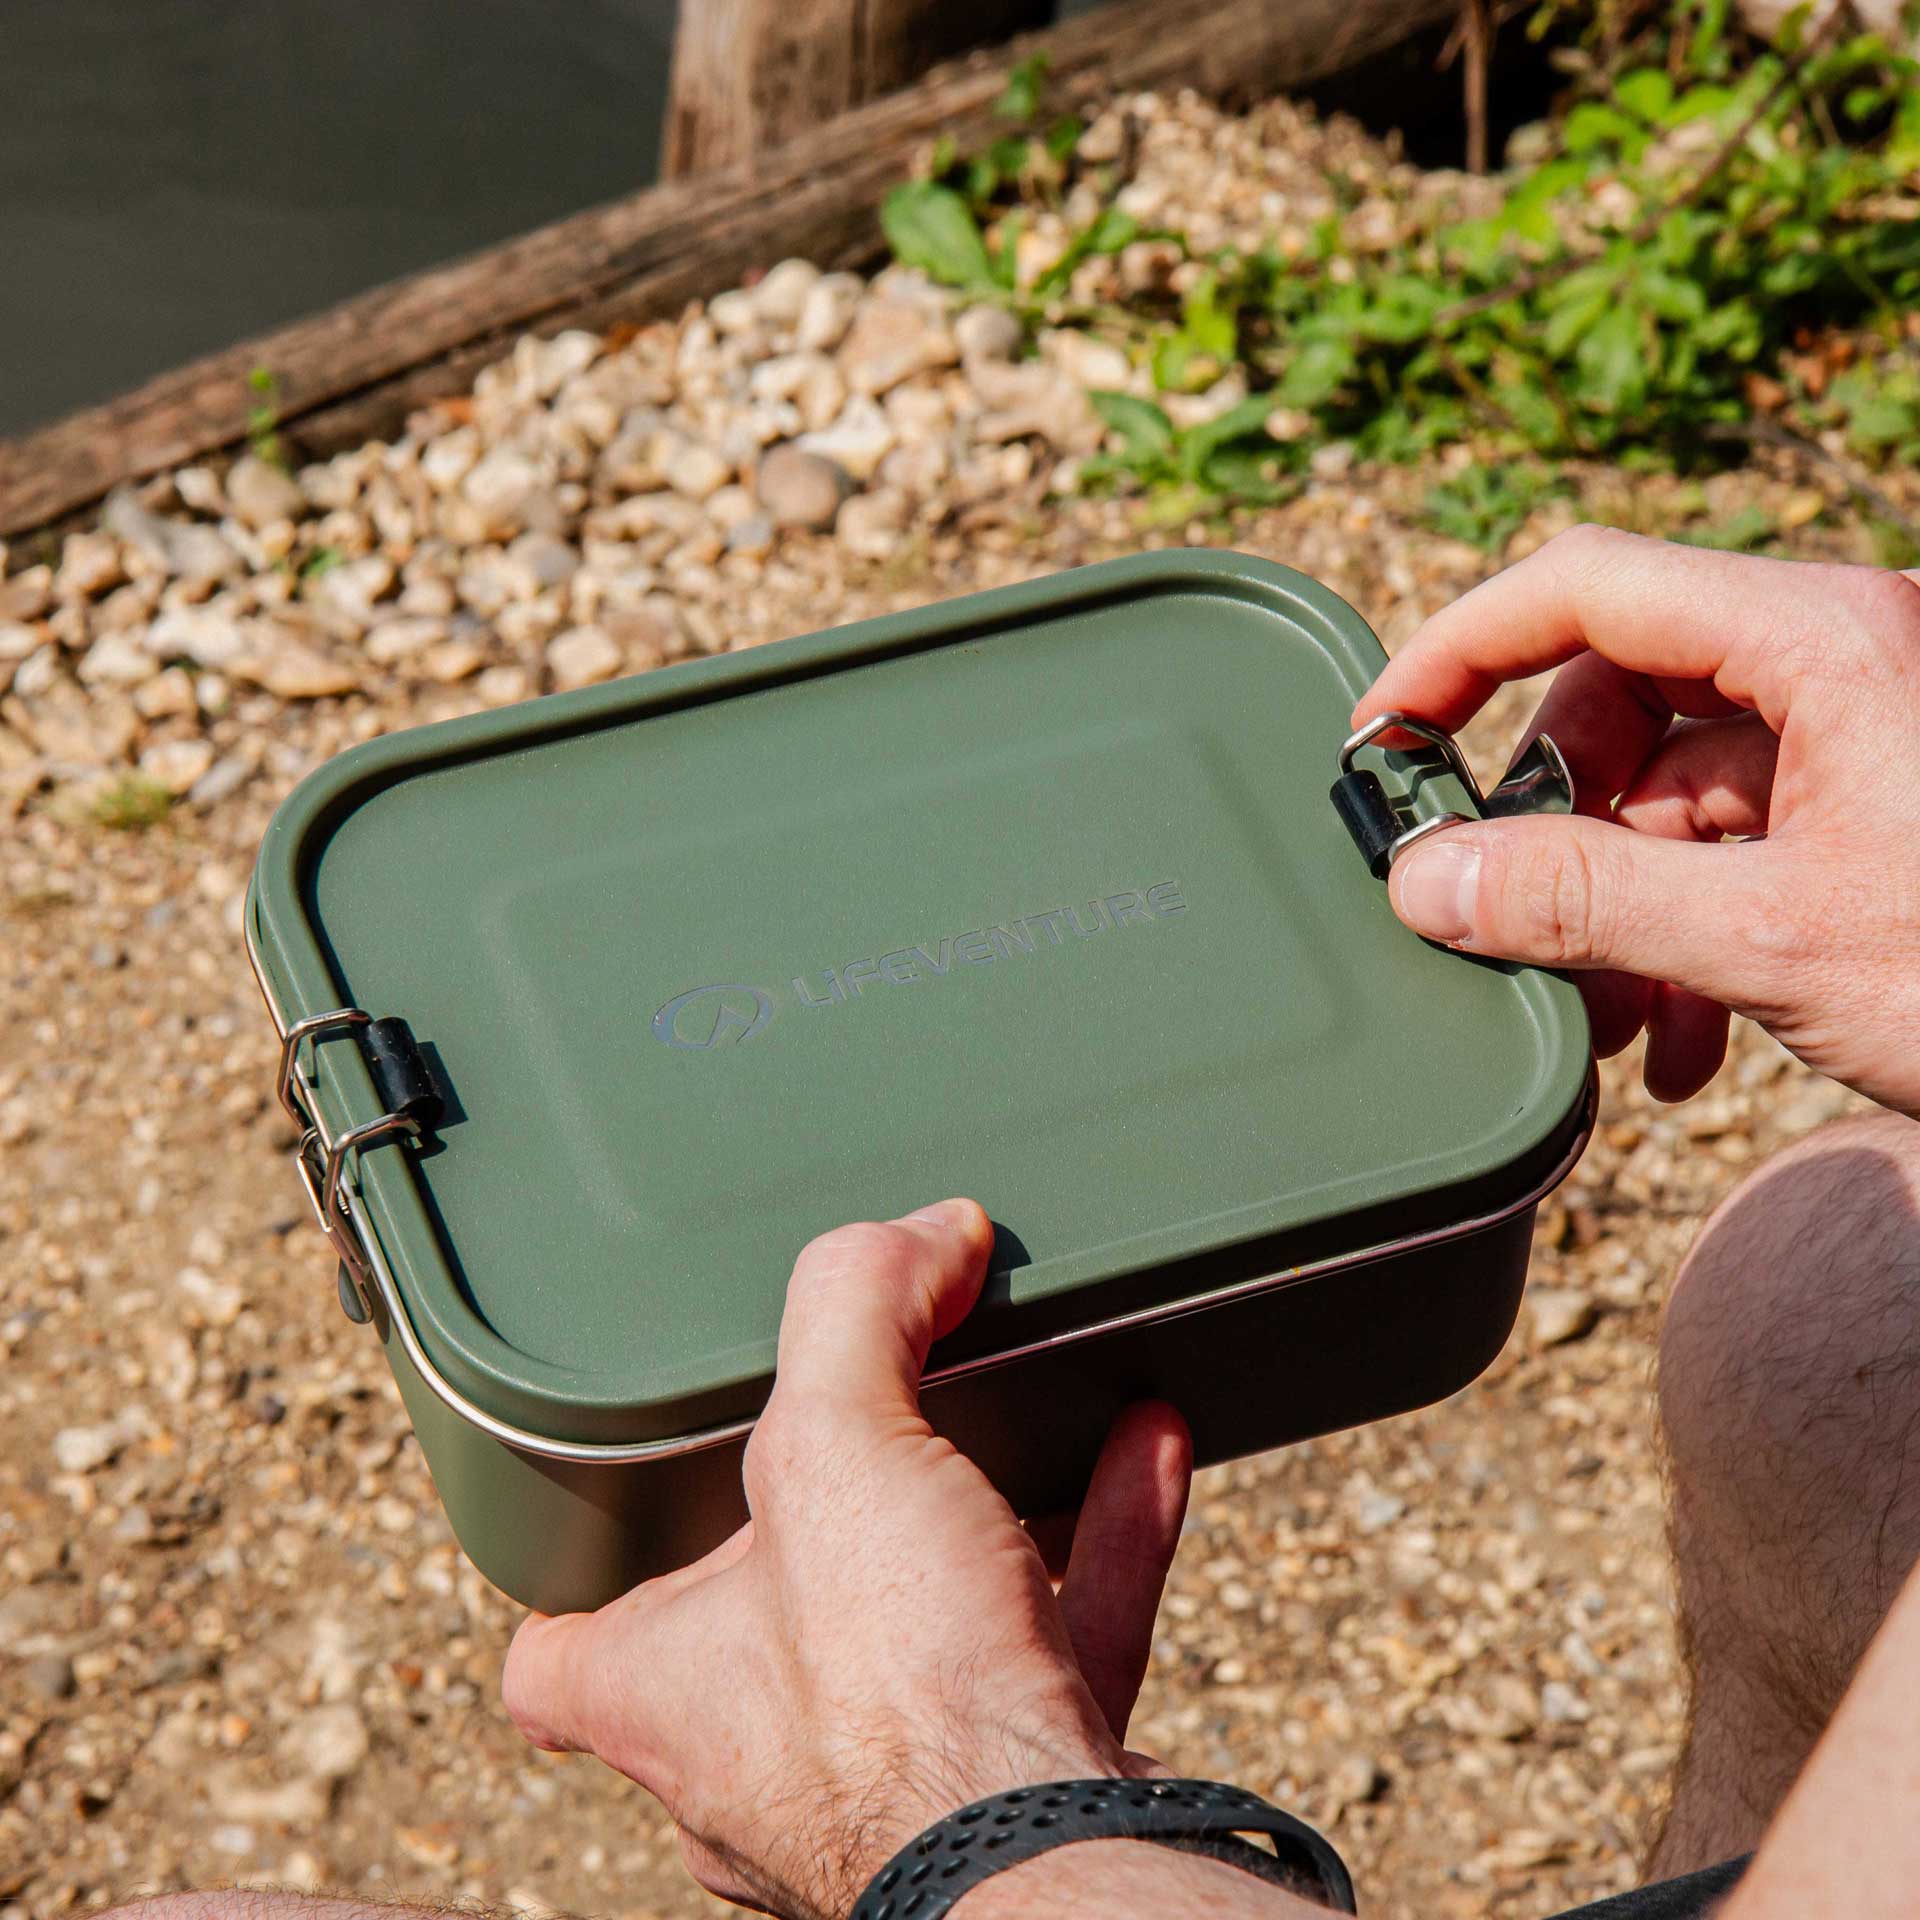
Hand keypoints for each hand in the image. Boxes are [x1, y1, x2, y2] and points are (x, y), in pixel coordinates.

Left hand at [502, 1199, 1191, 1919]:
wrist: (1055, 1865)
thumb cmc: (892, 1694)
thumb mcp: (835, 1447)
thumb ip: (855, 1311)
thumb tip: (921, 1232)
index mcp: (666, 1694)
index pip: (557, 1661)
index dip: (581, 1579)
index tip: (627, 1506)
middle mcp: (762, 1759)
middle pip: (760, 1632)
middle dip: (824, 1528)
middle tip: (865, 1431)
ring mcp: (893, 1784)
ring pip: (926, 1631)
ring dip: (985, 1511)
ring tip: (1032, 1404)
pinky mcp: (1016, 1787)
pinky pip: (1056, 1642)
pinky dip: (1101, 1544)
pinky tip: (1148, 1447)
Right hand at [1354, 527, 1919, 1112]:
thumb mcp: (1776, 938)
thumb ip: (1585, 901)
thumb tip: (1425, 880)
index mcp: (1824, 637)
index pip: (1586, 587)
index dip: (1460, 648)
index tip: (1380, 732)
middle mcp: (1838, 662)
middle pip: (1618, 699)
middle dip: (1549, 824)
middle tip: (1501, 922)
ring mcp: (1858, 740)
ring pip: (1669, 789)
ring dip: (1614, 907)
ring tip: (1611, 1022)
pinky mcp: (1870, 814)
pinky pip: (1730, 846)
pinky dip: (1681, 934)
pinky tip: (1681, 1039)